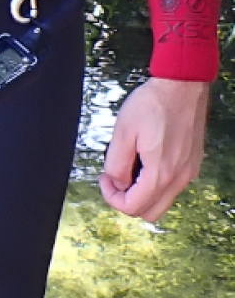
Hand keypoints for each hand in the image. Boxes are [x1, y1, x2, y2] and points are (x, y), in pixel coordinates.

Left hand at [99, 76, 209, 221]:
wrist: (181, 85)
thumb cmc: (153, 103)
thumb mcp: (122, 132)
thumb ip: (116, 164)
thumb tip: (116, 183)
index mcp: (160, 173)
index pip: (133, 207)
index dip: (112, 198)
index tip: (105, 179)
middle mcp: (179, 177)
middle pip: (151, 212)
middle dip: (128, 201)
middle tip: (115, 180)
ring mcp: (189, 171)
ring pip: (163, 201)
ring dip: (143, 193)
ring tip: (130, 167)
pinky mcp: (193, 162)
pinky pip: (173, 186)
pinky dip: (157, 183)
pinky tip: (146, 162)